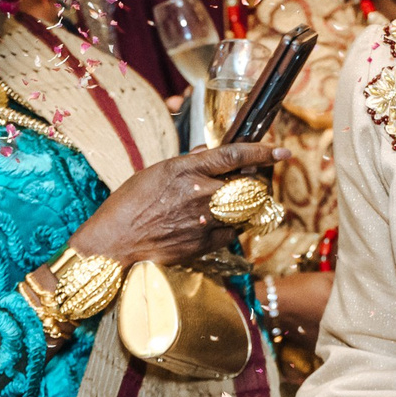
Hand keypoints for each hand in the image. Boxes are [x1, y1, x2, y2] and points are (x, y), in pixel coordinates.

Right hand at [67, 141, 285, 266]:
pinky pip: (234, 233)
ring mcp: (205, 220)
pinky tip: (221, 224)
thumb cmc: (128, 205)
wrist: (113, 244)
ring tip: (238, 203)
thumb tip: (209, 152)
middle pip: (251, 185)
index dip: (263, 153)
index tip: (281, 152)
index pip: (236, 156)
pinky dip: (233, 227)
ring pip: (247, 210)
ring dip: (248, 206)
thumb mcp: (156, 172)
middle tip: (255, 182)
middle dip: (259, 183)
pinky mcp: (205, 244)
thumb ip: (188, 163)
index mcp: (187, 169)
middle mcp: (201, 193)